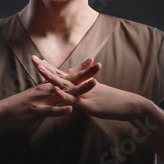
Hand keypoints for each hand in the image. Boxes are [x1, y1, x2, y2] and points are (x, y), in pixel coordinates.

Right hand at [0, 56, 99, 129]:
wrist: (2, 112)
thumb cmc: (21, 105)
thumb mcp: (38, 96)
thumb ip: (50, 93)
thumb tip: (59, 90)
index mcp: (48, 86)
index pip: (66, 75)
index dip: (80, 69)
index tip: (92, 61)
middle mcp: (47, 89)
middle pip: (70, 80)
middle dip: (85, 74)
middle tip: (99, 66)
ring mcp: (43, 99)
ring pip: (64, 93)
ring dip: (79, 89)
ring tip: (94, 83)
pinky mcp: (37, 111)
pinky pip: (50, 111)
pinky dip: (60, 110)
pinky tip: (70, 109)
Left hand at [35, 58, 149, 121]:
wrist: (131, 105)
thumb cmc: (114, 103)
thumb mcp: (96, 97)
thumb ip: (85, 94)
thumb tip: (77, 94)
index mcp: (82, 85)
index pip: (63, 74)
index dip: (49, 68)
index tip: (37, 61)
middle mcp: (82, 87)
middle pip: (61, 75)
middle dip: (45, 68)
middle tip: (32, 59)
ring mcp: (86, 95)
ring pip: (66, 85)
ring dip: (52, 77)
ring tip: (39, 69)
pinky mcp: (90, 105)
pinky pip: (75, 99)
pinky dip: (65, 95)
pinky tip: (56, 90)